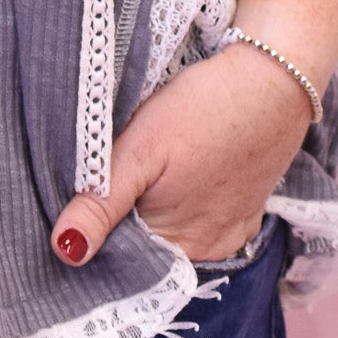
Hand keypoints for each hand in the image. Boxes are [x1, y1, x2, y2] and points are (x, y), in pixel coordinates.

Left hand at [50, 43, 312, 266]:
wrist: (272, 78)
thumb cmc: (203, 110)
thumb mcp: (141, 151)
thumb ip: (102, 204)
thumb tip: (64, 252)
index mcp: (177, 247)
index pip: (117, 259)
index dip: (91, 231)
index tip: (73, 199)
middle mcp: (206, 252)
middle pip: (143, 246)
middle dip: (117, 220)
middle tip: (99, 175)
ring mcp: (229, 232)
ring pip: (169, 231)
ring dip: (147, 208)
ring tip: (136, 168)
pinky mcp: (243, 209)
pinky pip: (198, 217)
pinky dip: (179, 200)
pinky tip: (170, 170)